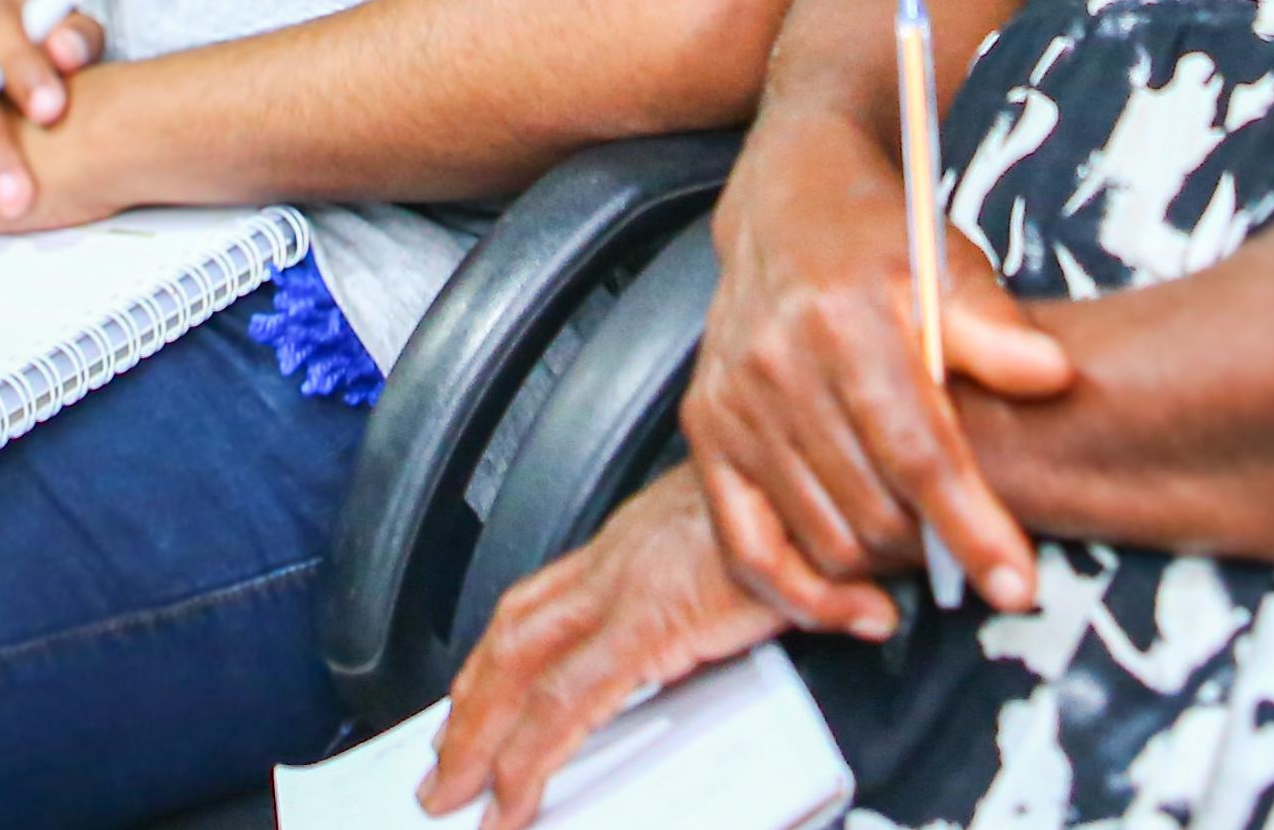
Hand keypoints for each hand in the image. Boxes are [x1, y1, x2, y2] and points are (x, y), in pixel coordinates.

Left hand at [421, 468, 787, 829]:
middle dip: (468, 706)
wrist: (832, 480)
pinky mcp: (655, 620)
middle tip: (441, 769)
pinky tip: (518, 794)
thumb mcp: (752, 558)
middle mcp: (617, 561)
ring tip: (459, 789)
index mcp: (632, 547)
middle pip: (511, 634)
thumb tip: (718, 634)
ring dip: (480, 732)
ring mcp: (629, 587)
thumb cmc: (806, 515)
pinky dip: (534, 753)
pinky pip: (570, 699)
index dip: (492, 660)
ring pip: (520, 664)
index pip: (535, 605)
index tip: (470, 704)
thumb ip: (725, 601)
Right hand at [683, 113, 1066, 624]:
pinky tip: (860, 607)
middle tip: (983, 557)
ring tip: (931, 554)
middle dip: (938, 548)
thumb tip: (1054, 378)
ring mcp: (734, 402)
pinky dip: (803, 593)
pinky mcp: (705, 430)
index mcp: (845, 319)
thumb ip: (999, 332)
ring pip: (822, 533)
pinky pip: (747, 545)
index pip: (917, 451)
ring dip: (886, 564)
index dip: (971, 526)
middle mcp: (778, 364)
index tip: (1016, 584)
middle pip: (873, 506)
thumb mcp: (952, 267)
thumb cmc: (884, 240)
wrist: (788, 201)